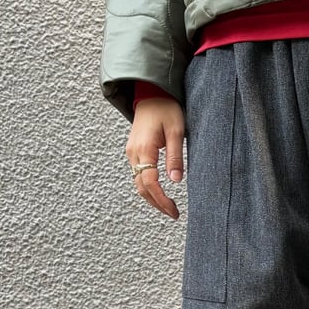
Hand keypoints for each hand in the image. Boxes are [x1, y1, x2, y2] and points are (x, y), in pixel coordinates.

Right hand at [126, 98, 184, 218]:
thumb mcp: (176, 131)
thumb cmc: (167, 109)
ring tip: (168, 207)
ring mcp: (131, 153)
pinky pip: (138, 175)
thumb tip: (176, 181)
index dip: (162, 200)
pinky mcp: (134, 152)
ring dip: (152, 198)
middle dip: (157, 203)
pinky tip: (160, 193)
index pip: (150, 183)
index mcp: (144, 149)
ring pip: (138, 183)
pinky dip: (148, 187)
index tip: (174, 211)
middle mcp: (133, 153)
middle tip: (174, 214)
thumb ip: (175, 157)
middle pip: (141, 187)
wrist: (151, 94)